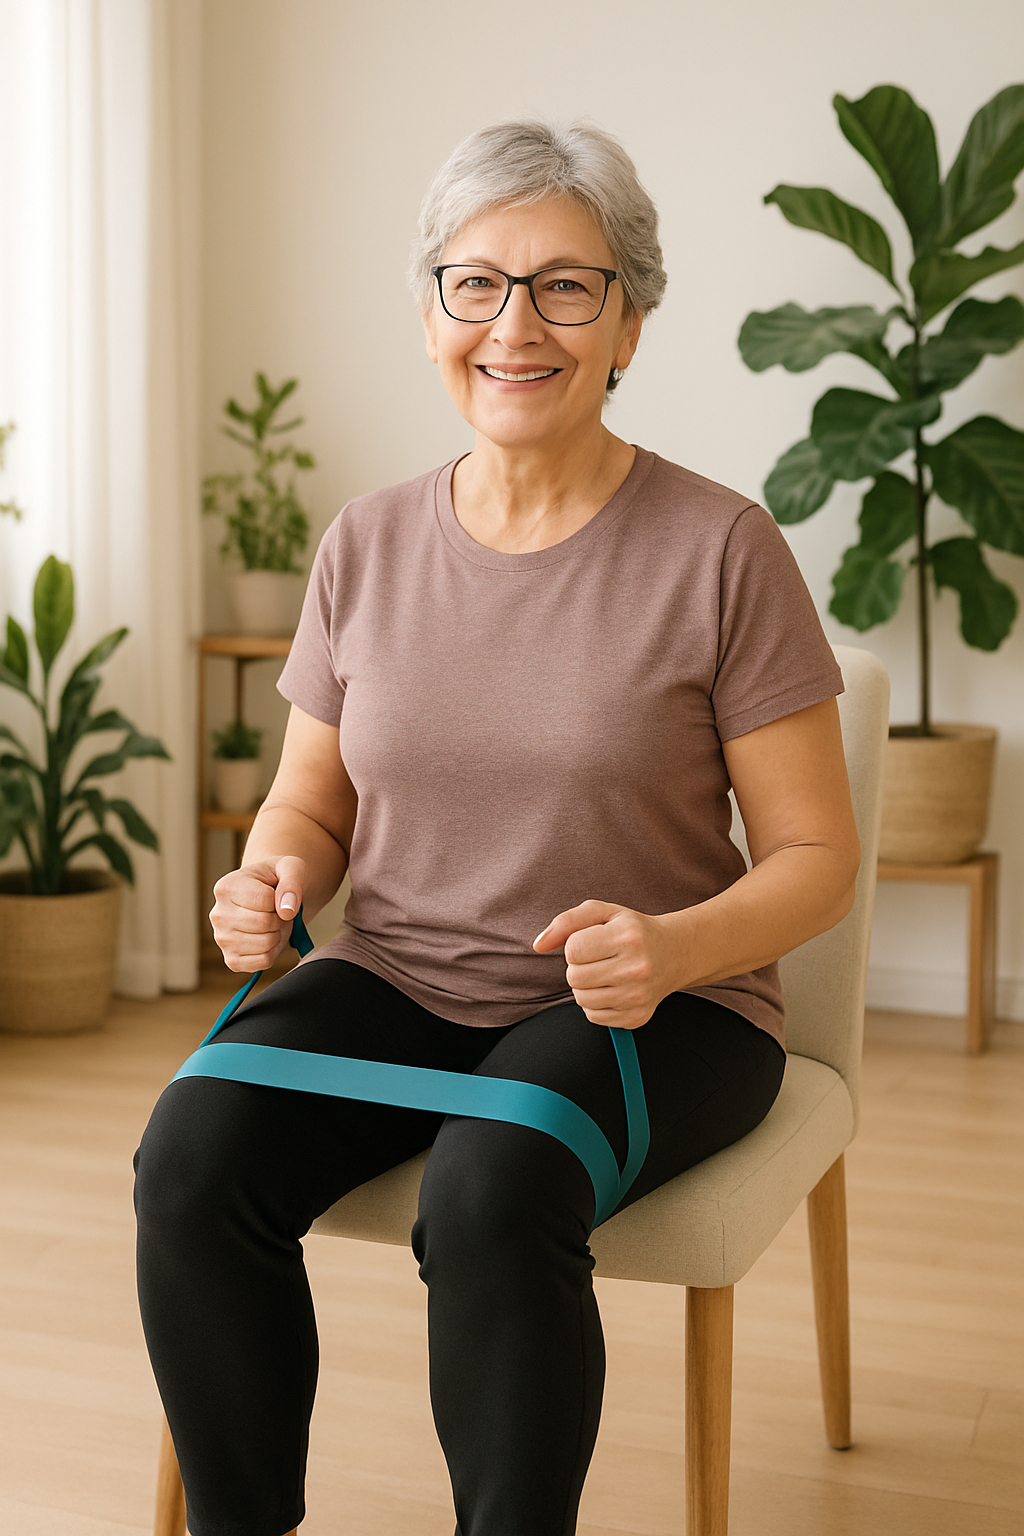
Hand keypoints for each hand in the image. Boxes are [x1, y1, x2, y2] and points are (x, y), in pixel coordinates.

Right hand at [209, 856, 306, 972]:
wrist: (269, 896)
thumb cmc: (278, 880)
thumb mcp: (290, 868)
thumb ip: (291, 883)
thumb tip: (287, 911)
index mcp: (226, 887)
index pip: (266, 900)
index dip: (282, 899)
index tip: (277, 894)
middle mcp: (218, 914)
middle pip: (265, 923)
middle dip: (280, 917)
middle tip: (276, 911)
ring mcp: (222, 940)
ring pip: (266, 944)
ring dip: (278, 934)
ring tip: (270, 922)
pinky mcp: (232, 960)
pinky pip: (264, 961)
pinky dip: (274, 951)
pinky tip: (266, 937)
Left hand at [533, 899, 678, 1029]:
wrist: (674, 953)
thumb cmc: (632, 930)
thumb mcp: (602, 913)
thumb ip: (566, 922)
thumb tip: (538, 945)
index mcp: (628, 937)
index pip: (573, 949)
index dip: (575, 945)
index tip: (592, 941)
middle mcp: (636, 968)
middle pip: (574, 976)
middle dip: (578, 966)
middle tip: (599, 958)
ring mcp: (638, 996)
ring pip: (581, 998)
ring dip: (585, 986)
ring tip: (605, 972)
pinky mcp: (637, 1017)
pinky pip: (593, 1016)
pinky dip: (596, 1003)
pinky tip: (613, 988)